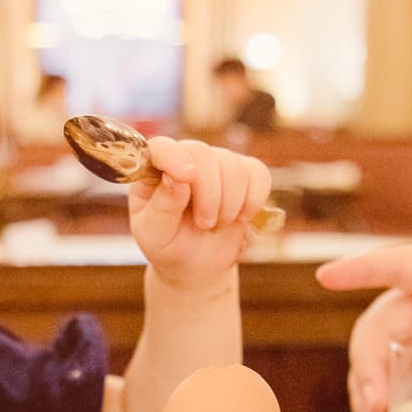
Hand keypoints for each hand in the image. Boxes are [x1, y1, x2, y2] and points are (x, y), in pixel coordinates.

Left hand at [127, 137, 271, 288]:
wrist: (196, 263)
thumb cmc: (168, 245)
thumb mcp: (155, 234)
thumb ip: (162, 206)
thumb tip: (174, 178)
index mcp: (153, 170)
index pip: (162, 148)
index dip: (175, 158)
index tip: (187, 177)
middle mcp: (185, 158)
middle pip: (203, 154)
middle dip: (208, 195)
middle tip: (204, 225)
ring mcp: (216, 162)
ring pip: (233, 167)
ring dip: (229, 205)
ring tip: (216, 225)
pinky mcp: (245, 173)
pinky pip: (258, 174)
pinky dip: (253, 200)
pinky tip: (240, 218)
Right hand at [315, 241, 411, 411]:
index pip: (394, 265)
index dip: (360, 270)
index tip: (325, 277)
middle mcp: (411, 302)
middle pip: (375, 328)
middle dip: (367, 366)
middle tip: (375, 403)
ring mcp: (408, 333)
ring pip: (371, 360)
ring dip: (364, 394)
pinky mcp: (411, 359)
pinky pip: (383, 380)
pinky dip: (376, 405)